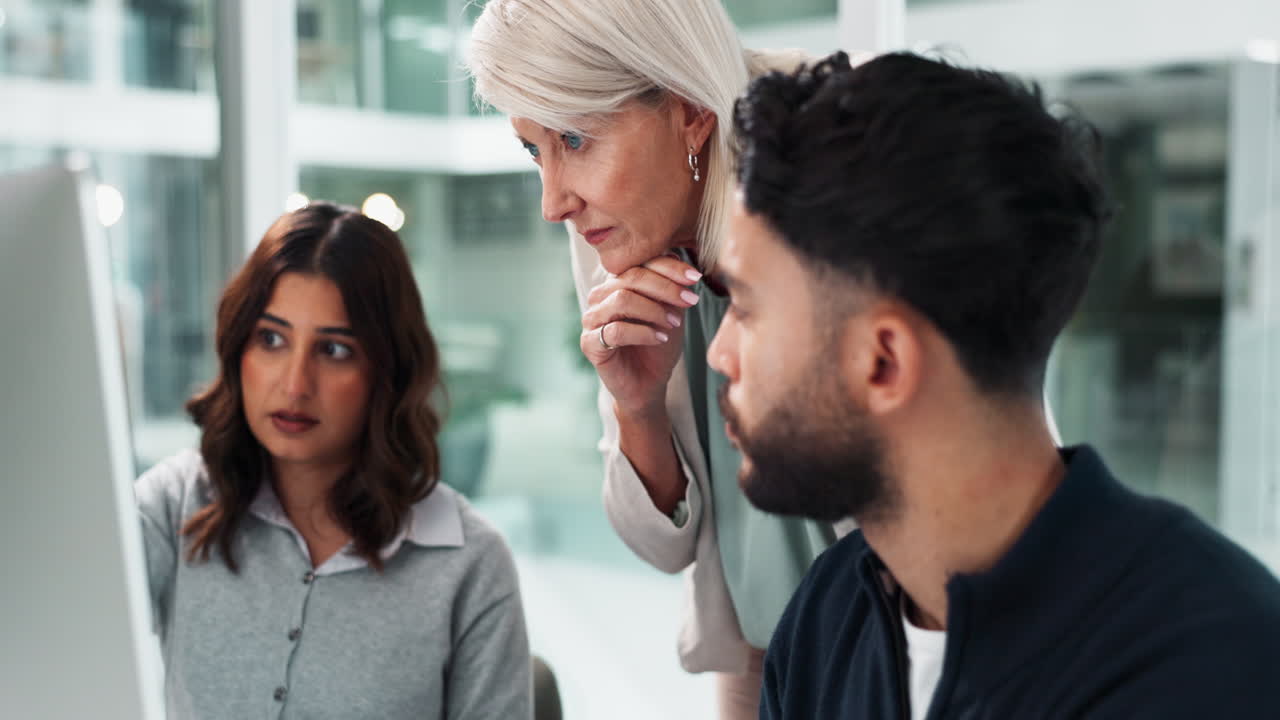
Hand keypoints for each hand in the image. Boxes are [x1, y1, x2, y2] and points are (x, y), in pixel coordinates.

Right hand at [580, 254, 702, 418]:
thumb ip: (672, 289)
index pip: (640, 262)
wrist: (649, 382)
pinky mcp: (590, 344)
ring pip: (621, 300)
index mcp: (617, 283)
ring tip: (673, 323)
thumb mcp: (671, 311)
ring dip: (653, 310)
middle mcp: (600, 296)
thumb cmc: (659, 344)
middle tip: (689, 300)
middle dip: (665, 287)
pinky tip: (660, 338)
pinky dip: (643, 333)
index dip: (669, 267)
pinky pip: (615, 331)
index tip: (695, 278)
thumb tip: (683, 266)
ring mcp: (591, 319)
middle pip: (630, 277)